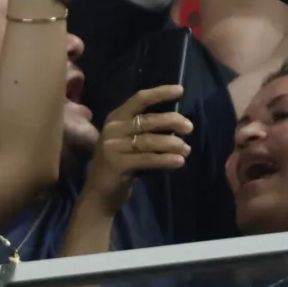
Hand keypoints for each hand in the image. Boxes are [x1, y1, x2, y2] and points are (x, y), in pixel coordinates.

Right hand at [84, 84, 191, 212]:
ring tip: (187, 149)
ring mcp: (114, 147)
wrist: (98, 195)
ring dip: (172, 144)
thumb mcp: (126, 142)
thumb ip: (145, 130)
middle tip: (189, 127)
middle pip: (148, 120)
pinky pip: (148, 159)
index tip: (180, 90)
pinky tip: (179, 161)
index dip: (160, 93)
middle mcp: (113, 129)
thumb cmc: (118, 165)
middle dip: (172, 121)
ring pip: (150, 140)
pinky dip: (166, 159)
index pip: (139, 99)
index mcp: (115, 118)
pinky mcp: (118, 165)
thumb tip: (177, 123)